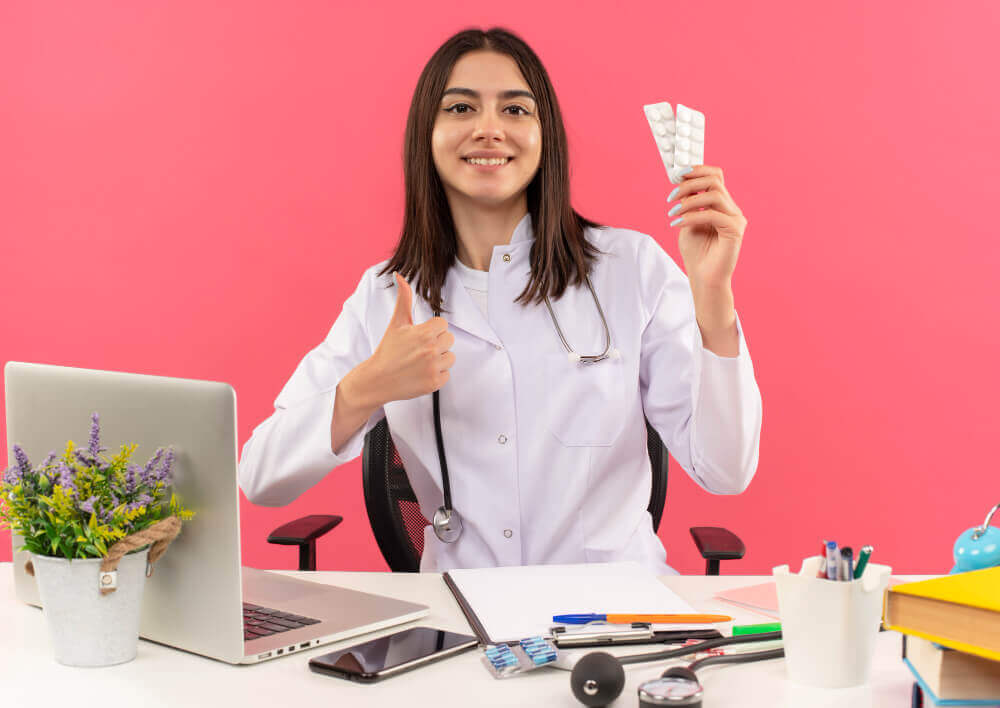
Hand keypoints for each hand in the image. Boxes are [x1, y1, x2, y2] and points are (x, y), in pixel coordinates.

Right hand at [365, 273, 455, 404]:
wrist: (377, 379)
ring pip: (450, 358)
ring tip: (420, 362)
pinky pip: (446, 375)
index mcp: (424, 333)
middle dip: (437, 344)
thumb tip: (399, 275)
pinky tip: (421, 373)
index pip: (443, 325)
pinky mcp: (434, 383)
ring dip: (439, 360)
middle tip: (419, 350)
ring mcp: (433, 368)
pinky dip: (436, 375)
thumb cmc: (388, 350)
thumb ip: (403, 298)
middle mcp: (431, 350)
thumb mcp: (396, 323)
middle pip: (449, 340)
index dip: (432, 330)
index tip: (419, 337)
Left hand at [668, 165, 747, 290]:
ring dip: (689, 201)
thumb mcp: (687, 222)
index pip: (715, 177)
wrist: (704, 278)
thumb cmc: (696, 253)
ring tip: (673, 212)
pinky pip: (713, 214)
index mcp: (722, 205)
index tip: (676, 175)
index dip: (697, 171)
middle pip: (715, 181)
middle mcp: (731, 209)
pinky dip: (692, 216)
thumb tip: (681, 184)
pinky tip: (677, 224)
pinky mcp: (735, 230)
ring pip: (714, 195)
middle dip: (689, 184)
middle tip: (671, 196)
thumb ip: (688, 204)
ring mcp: (736, 219)